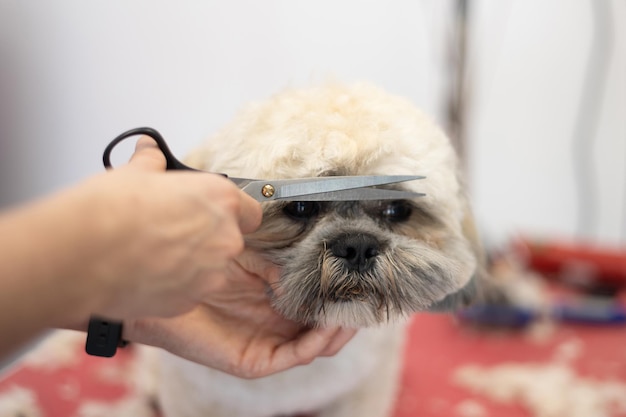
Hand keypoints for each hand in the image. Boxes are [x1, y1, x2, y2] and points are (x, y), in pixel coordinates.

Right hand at [84, 136, 261, 319]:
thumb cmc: (112, 210)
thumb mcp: (136, 172)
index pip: (249, 212)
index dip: (230, 214)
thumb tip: (149, 151)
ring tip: (153, 255)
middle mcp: (224, 238)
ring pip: (209, 270)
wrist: (85, 253)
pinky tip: (146, 274)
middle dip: (205, 240)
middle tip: (171, 234)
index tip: (211, 215)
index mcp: (220, 199)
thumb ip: (152, 162)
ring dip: (190, 265)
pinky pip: (189, 292)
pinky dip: (173, 286)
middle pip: (228, 241)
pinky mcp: (190, 301)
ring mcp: (210, 274)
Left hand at [123, 250, 356, 377]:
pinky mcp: (255, 359)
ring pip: (317, 345)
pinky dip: (318, 341)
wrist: (159, 279)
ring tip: (354, 310)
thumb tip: (309, 261)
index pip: (318, 303)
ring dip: (340, 328)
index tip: (362, 279)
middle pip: (325, 327)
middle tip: (368, 298)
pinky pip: (295, 355)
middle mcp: (276, 323)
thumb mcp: (248, 254)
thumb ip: (278, 258)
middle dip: (349, 314)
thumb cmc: (198, 264)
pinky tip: (330, 323)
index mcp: (276, 299)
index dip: (341, 294)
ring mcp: (267, 342)